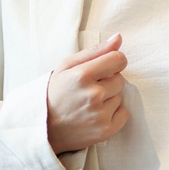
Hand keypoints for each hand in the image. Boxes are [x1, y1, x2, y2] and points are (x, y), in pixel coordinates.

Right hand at [46, 34, 128, 153]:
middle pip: (120, 79)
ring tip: (89, 103)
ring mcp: (100, 114)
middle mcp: (94, 95)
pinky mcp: (106, 130)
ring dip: (109, 98)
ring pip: (120, 96)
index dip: (112, 62)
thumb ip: (95, 51)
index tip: (103, 68)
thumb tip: (119, 38)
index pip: (118, 59)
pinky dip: (114, 113)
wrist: (43, 128)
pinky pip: (124, 113)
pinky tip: (96, 114)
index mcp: (82, 75)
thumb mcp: (67, 66)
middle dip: (108, 81)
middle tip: (89, 89)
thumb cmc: (55, 93)